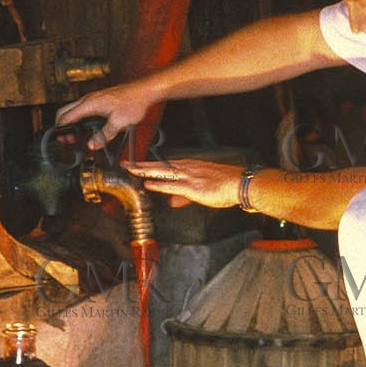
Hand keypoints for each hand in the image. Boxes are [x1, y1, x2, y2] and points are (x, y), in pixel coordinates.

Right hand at [55, 81, 158, 147]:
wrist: (143, 91)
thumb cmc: (133, 103)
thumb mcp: (119, 123)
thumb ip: (104, 135)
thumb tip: (92, 145)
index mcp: (90, 104)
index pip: (66, 117)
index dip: (61, 130)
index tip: (61, 139)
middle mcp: (88, 99)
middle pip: (64, 111)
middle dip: (61, 125)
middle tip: (65, 139)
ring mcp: (92, 98)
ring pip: (72, 109)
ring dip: (69, 121)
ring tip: (73, 135)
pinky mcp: (98, 99)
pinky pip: (80, 108)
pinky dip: (77, 117)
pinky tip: (84, 126)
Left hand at [123, 158, 241, 208]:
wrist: (240, 183)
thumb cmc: (224, 185)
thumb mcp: (201, 190)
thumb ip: (183, 196)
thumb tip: (171, 202)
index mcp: (189, 166)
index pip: (164, 165)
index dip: (149, 166)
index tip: (136, 165)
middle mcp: (187, 168)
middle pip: (159, 165)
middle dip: (141, 165)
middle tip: (125, 164)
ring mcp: (189, 176)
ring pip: (162, 172)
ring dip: (145, 171)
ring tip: (131, 170)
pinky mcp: (193, 187)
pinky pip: (172, 185)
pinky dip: (159, 184)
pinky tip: (148, 184)